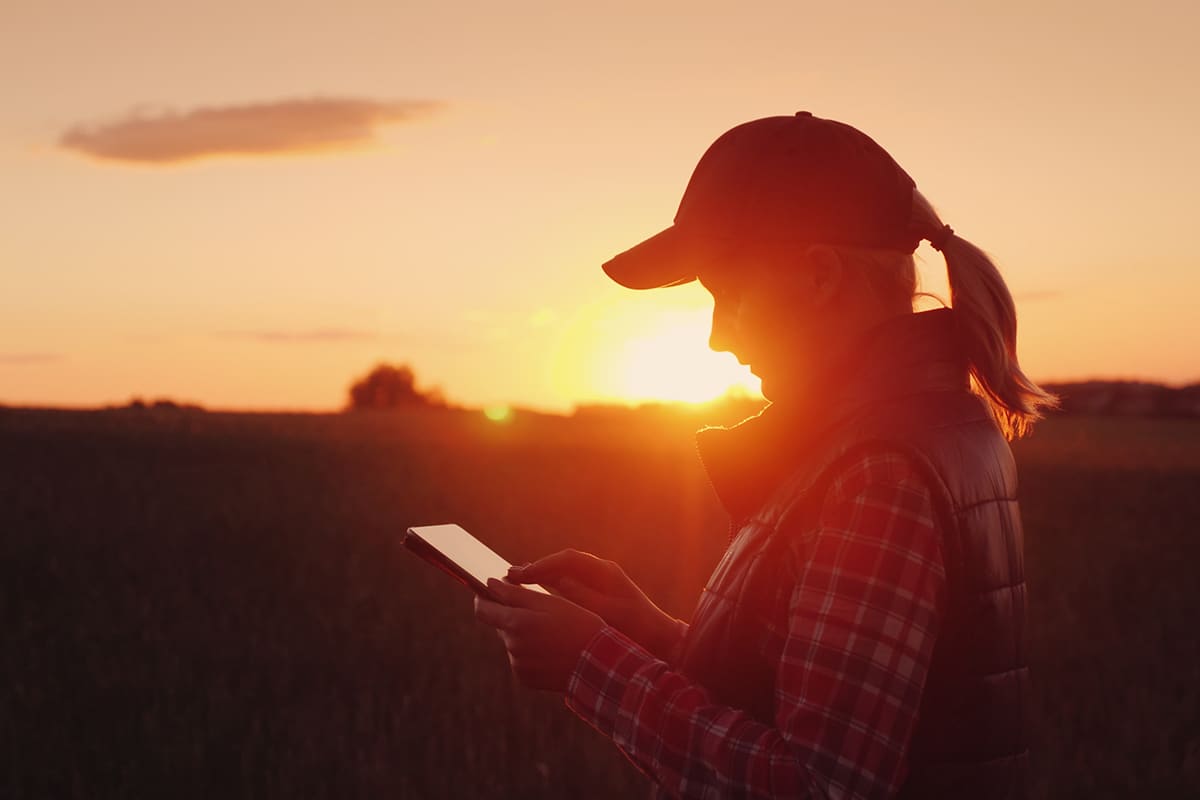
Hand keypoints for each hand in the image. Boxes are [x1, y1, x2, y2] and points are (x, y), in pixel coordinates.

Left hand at [473, 577, 604, 692]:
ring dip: (523, 634)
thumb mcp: (549, 602)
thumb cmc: (577, 625)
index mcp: (516, 624)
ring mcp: (518, 665)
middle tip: (539, 612)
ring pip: (511, 642)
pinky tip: (551, 649)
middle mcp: (512, 646)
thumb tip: (490, 583)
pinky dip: (530, 652)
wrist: (598, 664)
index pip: (482, 609)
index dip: (483, 597)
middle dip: (512, 615)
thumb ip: (514, 593)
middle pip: (500, 625)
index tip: (489, 591)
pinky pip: (520, 659)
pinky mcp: (525, 678)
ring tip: (551, 633)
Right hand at [507, 550, 684, 661]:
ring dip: (540, 579)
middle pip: (562, 565)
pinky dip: (548, 590)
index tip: (521, 575)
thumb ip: (583, 597)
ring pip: (562, 575)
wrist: (661, 643)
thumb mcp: (608, 614)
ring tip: (514, 584)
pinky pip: (566, 588)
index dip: (542, 565)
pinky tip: (533, 598)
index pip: (567, 560)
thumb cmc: (637, 630)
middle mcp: (600, 574)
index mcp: (605, 572)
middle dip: (536, 570)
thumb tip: (557, 582)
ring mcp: (597, 585)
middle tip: (509, 576)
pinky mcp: (595, 598)